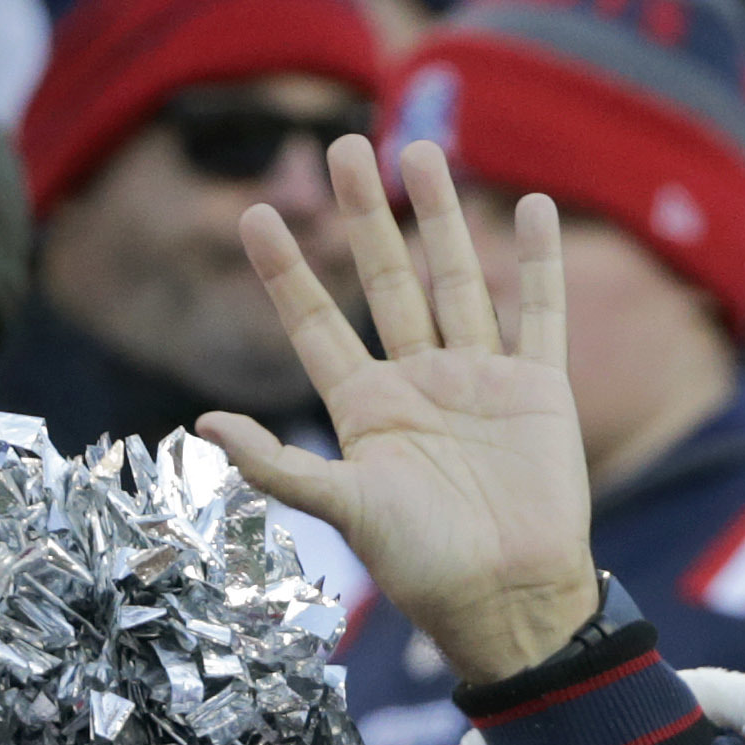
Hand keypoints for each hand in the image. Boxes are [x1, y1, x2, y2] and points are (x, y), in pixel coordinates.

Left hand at [197, 137, 599, 688]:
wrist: (510, 599)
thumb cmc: (425, 566)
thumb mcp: (345, 509)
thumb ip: (279, 465)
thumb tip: (203, 425)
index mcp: (366, 409)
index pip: (316, 323)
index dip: (286, 271)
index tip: (255, 214)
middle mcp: (419, 384)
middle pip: (386, 280)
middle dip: (364, 216)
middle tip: (343, 145)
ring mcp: (480, 381)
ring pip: (458, 279)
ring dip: (441, 218)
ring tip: (421, 151)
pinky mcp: (538, 389)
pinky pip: (539, 311)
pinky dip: (540, 261)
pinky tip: (530, 207)